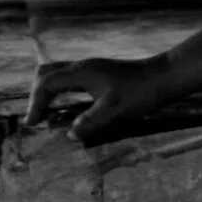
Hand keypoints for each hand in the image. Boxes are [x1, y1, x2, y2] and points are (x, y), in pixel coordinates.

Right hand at [24, 56, 172, 143]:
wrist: (168, 76)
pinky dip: (65, 92)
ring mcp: (93, 68)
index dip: (36, 104)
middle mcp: (83, 66)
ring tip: (50, 114)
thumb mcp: (115, 110)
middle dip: (38, 95)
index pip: (46, 85)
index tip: (33, 123)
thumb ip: (91, 122)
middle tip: (38, 117)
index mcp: (81, 72)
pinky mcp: (103, 73)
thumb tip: (70, 135)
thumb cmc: (142, 91)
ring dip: (51, 93)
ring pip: (60, 75)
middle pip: (47, 74)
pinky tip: (72, 108)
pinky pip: (74, 80)